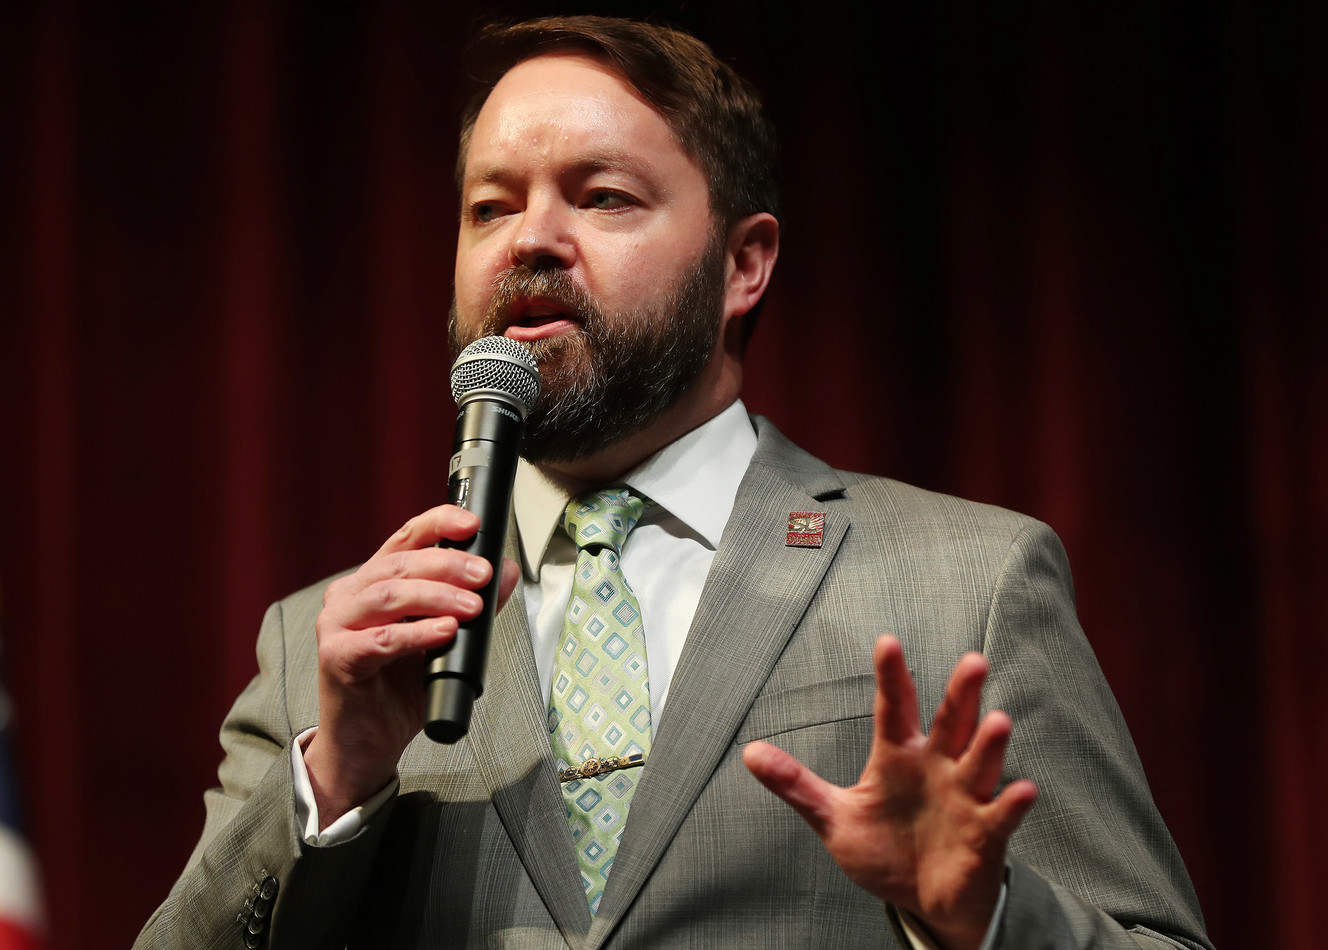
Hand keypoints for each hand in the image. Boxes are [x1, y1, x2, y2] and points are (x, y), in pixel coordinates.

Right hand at [303, 505, 519, 826]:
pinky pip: (380, 640)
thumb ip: (472, 605)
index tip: (473, 523)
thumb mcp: (445, 640)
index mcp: (373, 581)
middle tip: (484, 574)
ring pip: (389, 597)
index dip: (439, 523)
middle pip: (400, 565)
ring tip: (472, 607)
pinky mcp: (336, 658)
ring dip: (437, 597)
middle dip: (448, 564)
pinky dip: (417, 634)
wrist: (368, 741)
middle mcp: (350, 595)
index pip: (405, 538)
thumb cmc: (399, 687)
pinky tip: (445, 632)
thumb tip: (507, 572)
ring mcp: (336, 625)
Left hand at [743, 635, 1036, 949]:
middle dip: (962, 694)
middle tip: (972, 661)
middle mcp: (937, 767)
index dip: (890, 676)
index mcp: (899, 756)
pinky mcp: (985, 834)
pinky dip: (1013, 804)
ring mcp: (964, 797)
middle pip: (952, 722)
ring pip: (980, 762)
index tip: (887, 642)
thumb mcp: (835, 817)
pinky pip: (1001, 815)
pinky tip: (1022, 790)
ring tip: (997, 721)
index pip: (893, 708)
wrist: (923, 901)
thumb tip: (749, 753)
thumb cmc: (885, 851)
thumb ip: (797, 785)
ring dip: (989, 744)